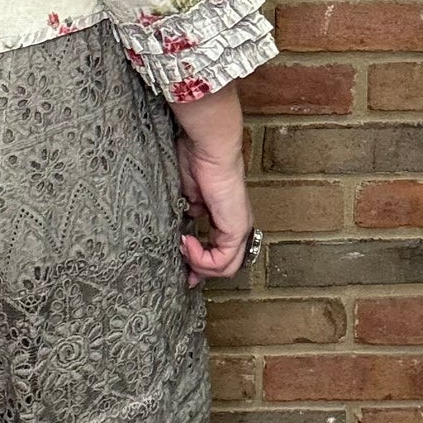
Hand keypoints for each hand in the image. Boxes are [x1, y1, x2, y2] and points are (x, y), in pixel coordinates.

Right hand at [176, 137, 255, 286]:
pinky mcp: (236, 229)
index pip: (220, 254)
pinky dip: (202, 259)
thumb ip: (189, 215)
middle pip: (225, 266)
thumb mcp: (187, 195)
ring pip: (226, 268)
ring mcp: (239, 229)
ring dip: (199, 265)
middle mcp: (237, 226)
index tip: (183, 267)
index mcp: (226, 218)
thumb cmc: (196, 161)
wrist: (208, 148)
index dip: (201, 264)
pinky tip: (187, 242)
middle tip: (184, 273)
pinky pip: (223, 261)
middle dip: (201, 272)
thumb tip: (182, 233)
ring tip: (183, 248)